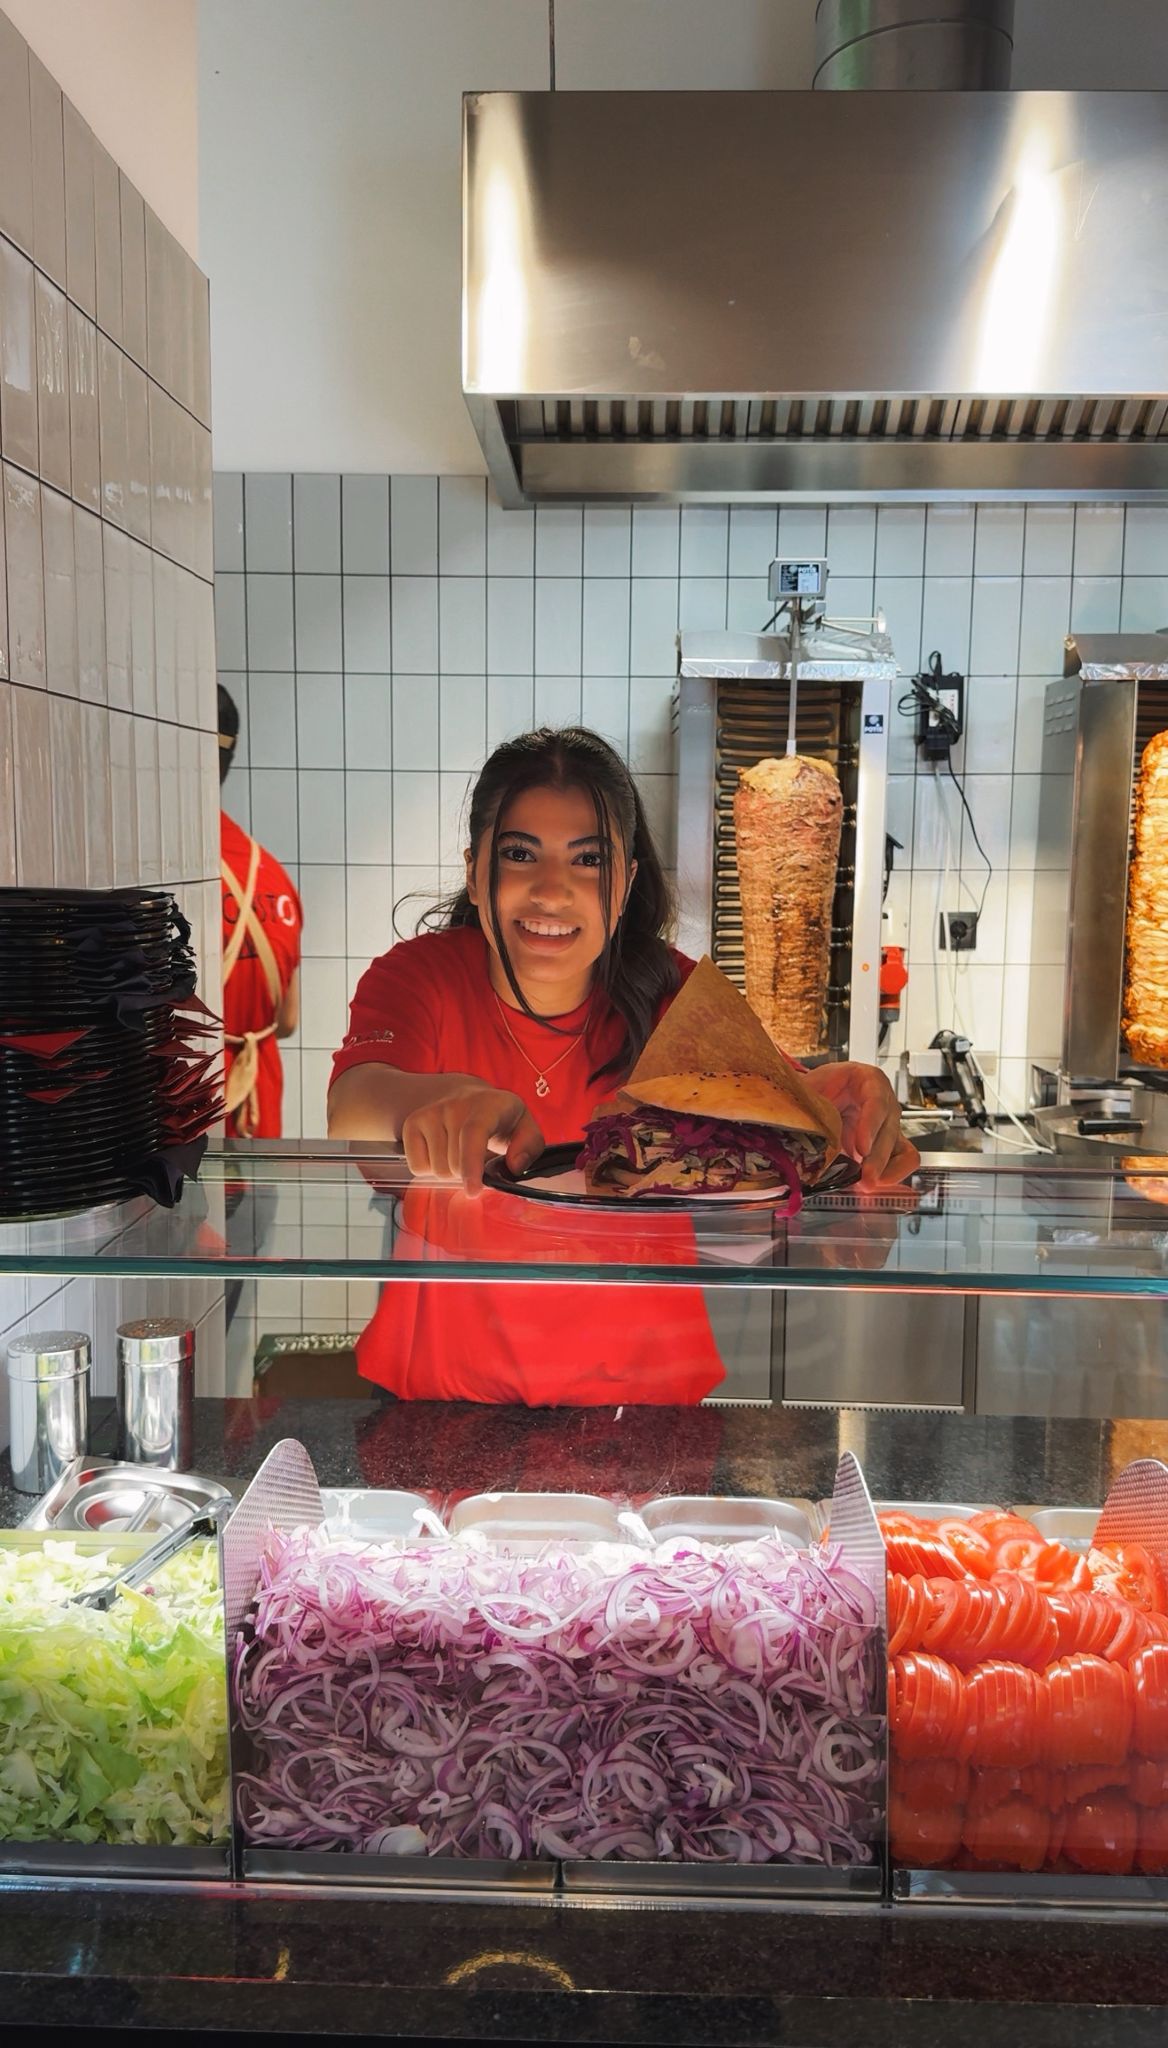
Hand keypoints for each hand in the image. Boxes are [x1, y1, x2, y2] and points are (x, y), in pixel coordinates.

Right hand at [399, 1083, 544, 1195]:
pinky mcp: (412, 1123)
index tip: (473, 1191)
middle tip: (476, 1159)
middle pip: (454, 1165)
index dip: (471, 1166)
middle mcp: (456, 1104)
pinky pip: (418, 1167)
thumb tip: (514, 1165)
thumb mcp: (524, 1127)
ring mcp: (431, 1112)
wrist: (465, 1096)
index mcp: (489, 1104)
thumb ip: (530, 1147)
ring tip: (460, 1152)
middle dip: (467, 1174)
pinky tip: (442, 1151)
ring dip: (450, 1171)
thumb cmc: (499, 1120)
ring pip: (437, 1170)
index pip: (473, 1134)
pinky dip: (430, 1169)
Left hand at [812, 1062, 919, 1187]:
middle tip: (864, 1179)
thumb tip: (791, 1124)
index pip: (876, 1101)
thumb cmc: (821, 1086)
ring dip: (886, 1172)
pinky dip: (889, 1178)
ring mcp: (889, 1127)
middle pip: (889, 1131)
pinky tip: (867, 1186)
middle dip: (877, 1159)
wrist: (823, 1094)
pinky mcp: (887, 1148)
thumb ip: (805, 1104)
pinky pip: (901, 1164)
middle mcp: (885, 1103)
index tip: (862, 1149)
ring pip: (902, 1151)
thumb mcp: (811, 1088)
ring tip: (865, 1187)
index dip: (871, 1126)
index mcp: (867, 1081)